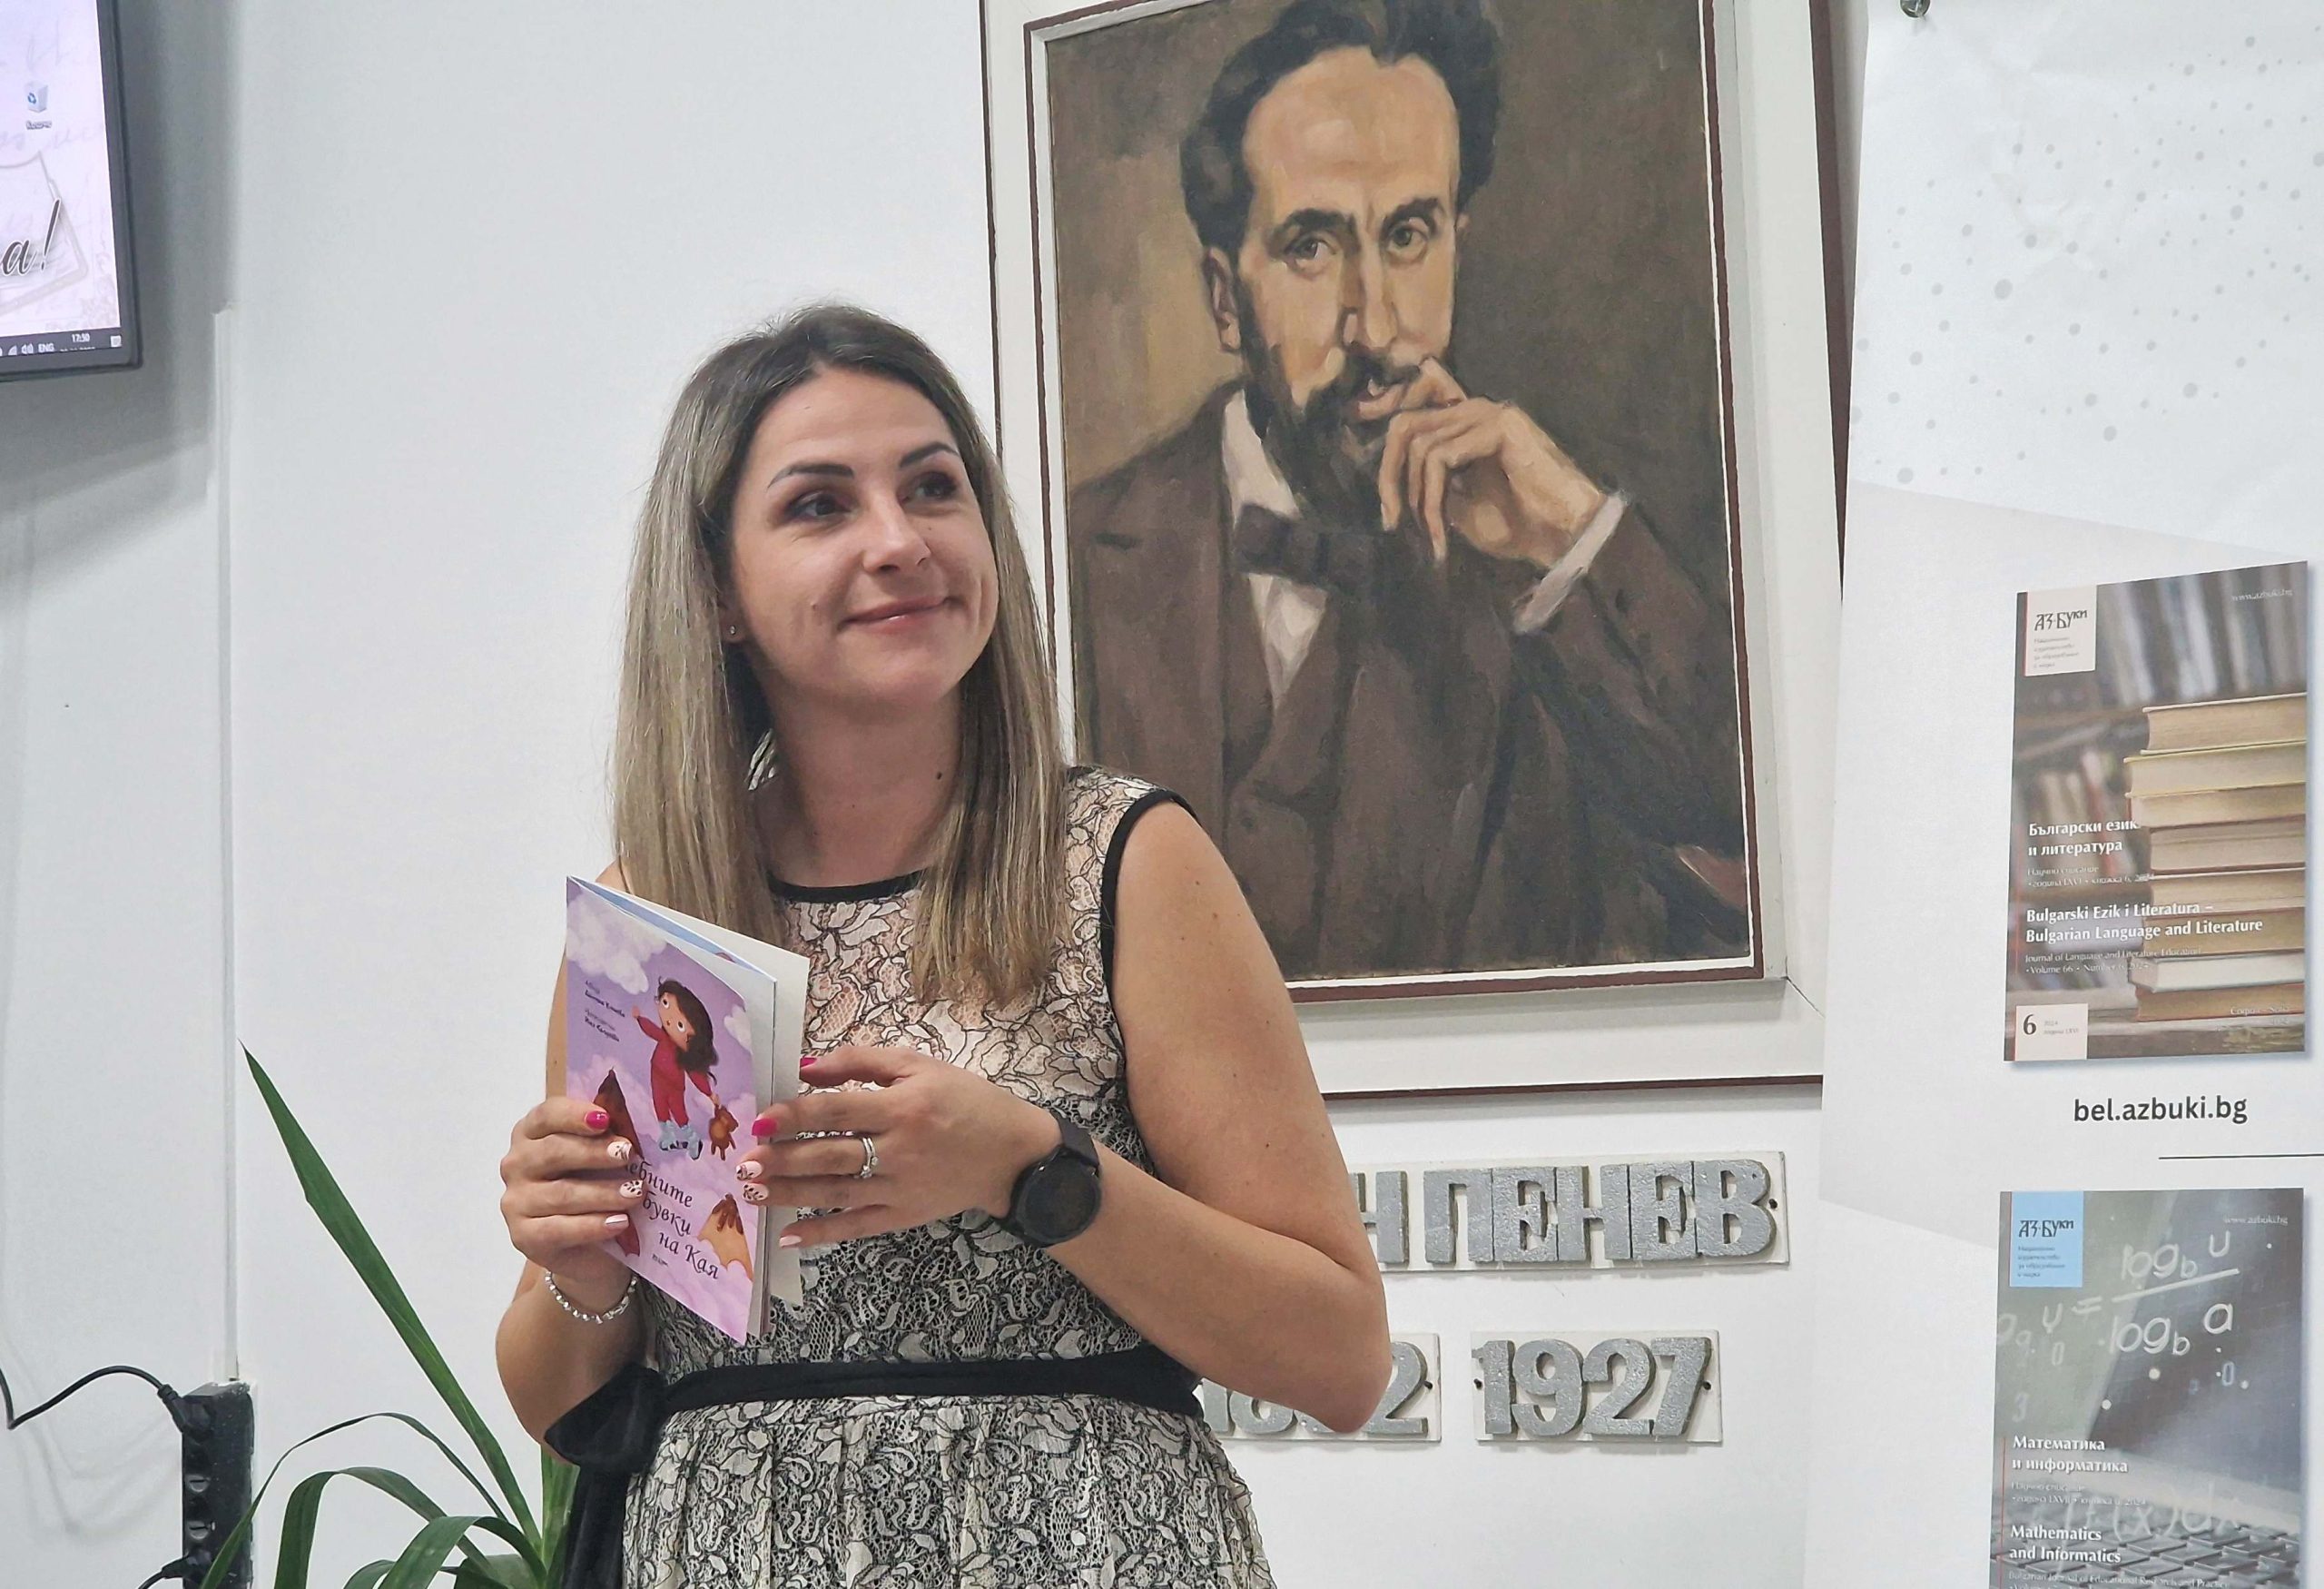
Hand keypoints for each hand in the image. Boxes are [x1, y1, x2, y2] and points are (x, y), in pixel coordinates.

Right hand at [498, 1097, 643, 1304]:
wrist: (586, 1246)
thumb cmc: (592, 1186)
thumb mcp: (599, 1158)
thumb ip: (607, 1138)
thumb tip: (634, 1125)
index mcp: (531, 1133)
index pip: (547, 1115)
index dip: (575, 1115)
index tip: (605, 1119)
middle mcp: (517, 1164)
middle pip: (553, 1151)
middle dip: (593, 1152)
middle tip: (627, 1154)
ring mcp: (516, 1201)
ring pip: (561, 1193)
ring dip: (603, 1192)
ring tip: (636, 1193)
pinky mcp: (523, 1236)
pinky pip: (559, 1229)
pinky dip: (593, 1226)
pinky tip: (620, 1223)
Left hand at [736, 1045, 1057, 1248]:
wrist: (1013, 1154)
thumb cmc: (966, 1101)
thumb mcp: (921, 1066)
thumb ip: (863, 1062)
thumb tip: (806, 1068)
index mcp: (903, 1106)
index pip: (837, 1111)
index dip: (794, 1115)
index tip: (760, 1121)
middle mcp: (899, 1150)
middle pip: (829, 1156)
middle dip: (782, 1161)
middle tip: (743, 1163)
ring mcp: (900, 1188)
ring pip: (835, 1194)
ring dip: (789, 1194)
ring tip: (752, 1191)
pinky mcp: (904, 1217)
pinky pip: (856, 1227)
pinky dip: (821, 1234)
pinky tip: (788, 1236)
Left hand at [1378, 359, 1607, 569]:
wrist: (1564, 536)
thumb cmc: (1518, 526)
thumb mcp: (1457, 505)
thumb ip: (1428, 484)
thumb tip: (1389, 485)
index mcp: (1463, 425)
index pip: (1406, 425)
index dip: (1387, 466)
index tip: (1389, 515)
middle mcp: (1473, 410)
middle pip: (1403, 427)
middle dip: (1389, 478)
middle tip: (1392, 522)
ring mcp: (1488, 413)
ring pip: (1419, 446)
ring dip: (1419, 500)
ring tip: (1433, 536)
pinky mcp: (1499, 425)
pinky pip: (1441, 457)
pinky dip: (1433, 500)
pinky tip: (1443, 533)